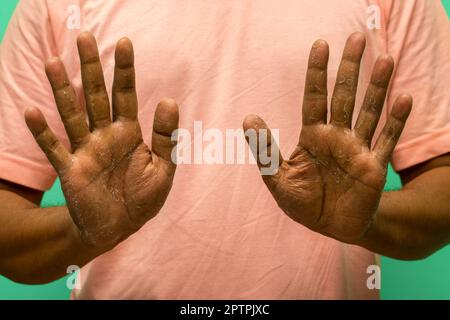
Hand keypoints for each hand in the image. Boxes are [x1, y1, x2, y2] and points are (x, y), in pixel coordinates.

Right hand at [25, 32, 178, 247]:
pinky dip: (44, 133)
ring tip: (54, 62)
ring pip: (72, 115)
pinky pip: (54, 149)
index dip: (125, 71)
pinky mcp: (71, 170)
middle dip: (92, 68)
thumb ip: (167, 138)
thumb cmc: (143, 198)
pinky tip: (32, 111)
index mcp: (129, 134)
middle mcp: (105, 136)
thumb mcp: (163, 169)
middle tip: (85, 37)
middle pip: (96, 96)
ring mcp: (86, 151)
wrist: (120, 227)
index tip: (124, 42)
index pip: (126, 95)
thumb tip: (170, 100)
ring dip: (63, 90)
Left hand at [243, 33, 411, 243]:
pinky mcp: (374, 166)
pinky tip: (403, 99)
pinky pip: (386, 141)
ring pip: (369, 112)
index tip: (320, 45)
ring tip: (385, 60)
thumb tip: (248, 116)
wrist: (330, 226)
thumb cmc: (302, 202)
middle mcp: (336, 136)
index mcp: (313, 136)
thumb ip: (264, 149)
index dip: (317, 73)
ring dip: (377, 87)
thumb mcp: (277, 177)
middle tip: (356, 39)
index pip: (314, 98)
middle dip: (349, 69)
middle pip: (344, 96)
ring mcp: (357, 149)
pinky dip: (395, 122)